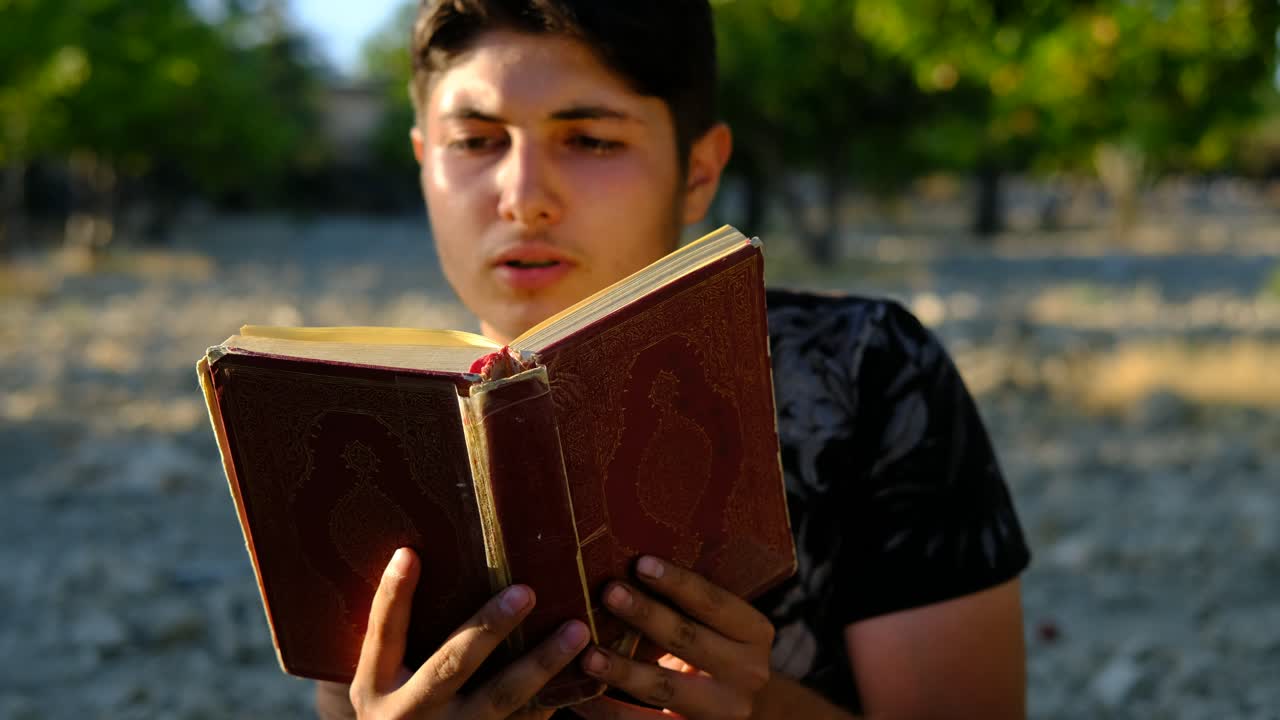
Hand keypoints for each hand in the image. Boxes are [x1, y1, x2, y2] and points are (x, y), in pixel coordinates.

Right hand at [347, 547, 590, 719]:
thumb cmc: (401, 710)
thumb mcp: (384, 684)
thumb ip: (401, 640)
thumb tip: (421, 557)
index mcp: (377, 688)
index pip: (383, 633)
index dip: (394, 594)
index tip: (410, 553)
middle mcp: (409, 714)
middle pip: (451, 665)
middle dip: (489, 627)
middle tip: (526, 592)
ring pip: (501, 699)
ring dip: (542, 663)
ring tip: (577, 631)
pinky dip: (553, 699)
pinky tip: (582, 672)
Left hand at [574, 556, 773, 719]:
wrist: (738, 708)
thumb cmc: (717, 649)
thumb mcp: (720, 626)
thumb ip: (690, 604)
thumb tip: (629, 564)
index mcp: (754, 633)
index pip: (713, 602)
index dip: (677, 582)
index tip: (640, 563)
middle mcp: (748, 672)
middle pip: (688, 639)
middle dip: (646, 615)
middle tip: (609, 592)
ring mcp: (724, 711)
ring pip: (666, 688)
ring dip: (623, 670)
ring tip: (587, 655)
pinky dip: (611, 710)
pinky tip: (583, 696)